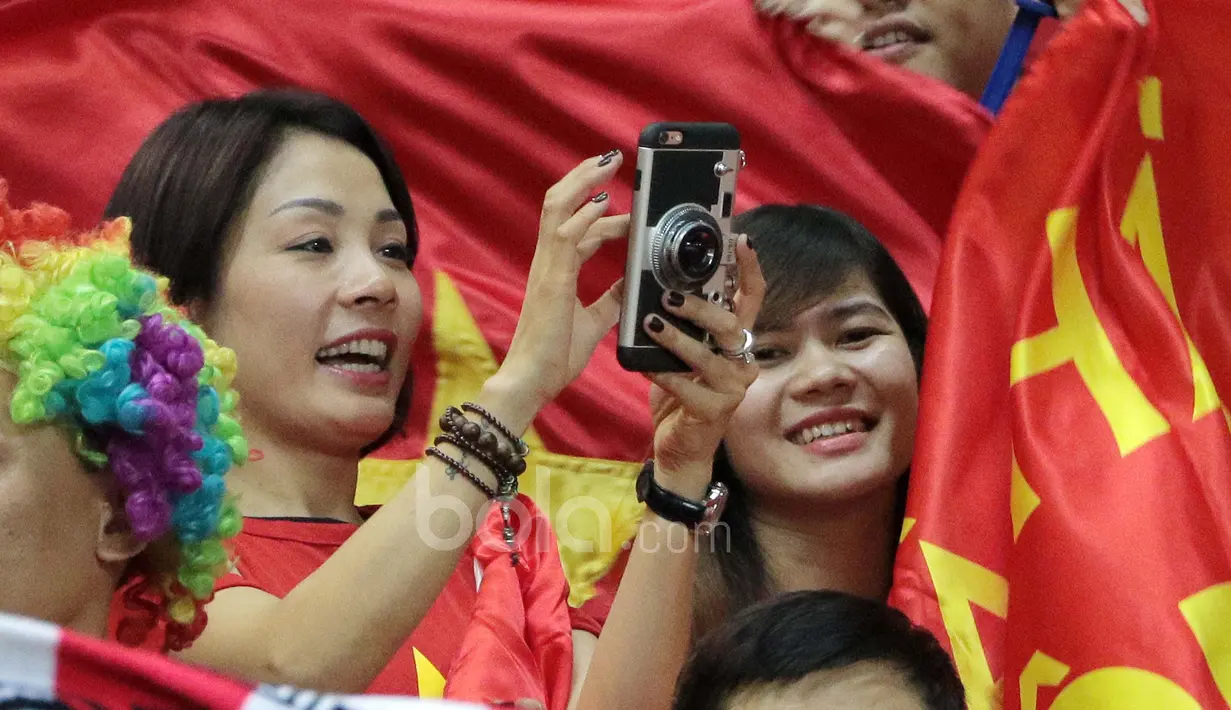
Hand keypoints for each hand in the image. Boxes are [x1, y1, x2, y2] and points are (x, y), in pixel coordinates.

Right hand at [492, 152, 628, 417]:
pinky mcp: (551, 279)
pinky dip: (584, 215)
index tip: (620, 199)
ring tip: (607, 163)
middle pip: (558, 204)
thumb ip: (613, 298)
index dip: (596, 208)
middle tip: (611, 159)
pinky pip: (565, 236)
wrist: (532, 380)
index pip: (574, 226)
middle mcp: (548, 262)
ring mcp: (546, 268)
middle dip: (584, 177)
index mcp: (556, 271)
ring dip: (584, 182)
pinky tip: (604, 202)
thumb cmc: (555, 355)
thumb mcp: (596, 321)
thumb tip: (636, 280)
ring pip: (557, 208)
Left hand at [644, 236, 764, 494]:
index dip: (749, 269)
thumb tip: (661, 282)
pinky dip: (661, 374)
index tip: (740, 240)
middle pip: (729, 324)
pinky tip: (642, 363)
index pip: (752, 299)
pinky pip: (686, 388)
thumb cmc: (681, 393)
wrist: (681, 448)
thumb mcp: (685, 352)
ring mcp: (731, 390)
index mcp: (735, 342)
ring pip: (708, 357)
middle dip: (698, 307)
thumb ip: (684, 324)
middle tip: (667, 295)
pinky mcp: (713, 413)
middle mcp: (741, 362)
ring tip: (650, 323)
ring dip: (677, 339)